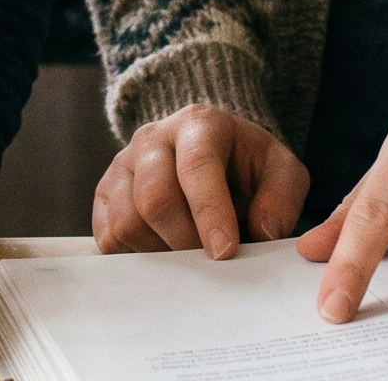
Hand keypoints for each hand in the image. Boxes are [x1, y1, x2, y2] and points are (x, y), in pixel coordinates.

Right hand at [93, 103, 310, 257]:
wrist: (212, 151)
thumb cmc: (246, 165)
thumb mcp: (280, 171)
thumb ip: (281, 198)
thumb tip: (262, 234)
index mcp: (199, 124)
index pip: (196, 166)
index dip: (209, 212)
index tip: (225, 251)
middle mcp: (153, 138)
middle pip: (155, 198)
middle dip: (185, 241)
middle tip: (210, 263)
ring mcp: (123, 163)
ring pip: (127, 220)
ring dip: (160, 251)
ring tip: (189, 256)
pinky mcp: (105, 192)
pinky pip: (107, 234)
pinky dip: (134, 255)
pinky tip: (163, 253)